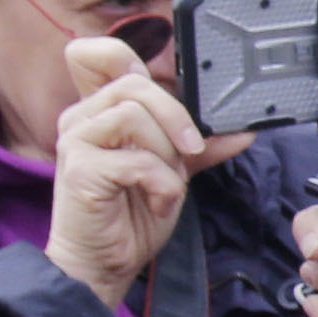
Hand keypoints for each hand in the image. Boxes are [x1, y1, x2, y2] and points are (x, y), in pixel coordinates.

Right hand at [45, 38, 239, 307]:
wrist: (104, 262)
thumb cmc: (130, 215)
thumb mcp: (172, 171)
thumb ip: (198, 146)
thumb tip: (240, 129)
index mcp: (101, 111)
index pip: (97, 54)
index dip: (125, 55)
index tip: (161, 86)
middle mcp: (82, 118)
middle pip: (134, 84)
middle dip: (176, 118)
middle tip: (190, 152)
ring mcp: (77, 141)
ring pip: (135, 115)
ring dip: (167, 155)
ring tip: (164, 185)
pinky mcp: (80, 169)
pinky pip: (138, 159)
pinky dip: (162, 184)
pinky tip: (157, 202)